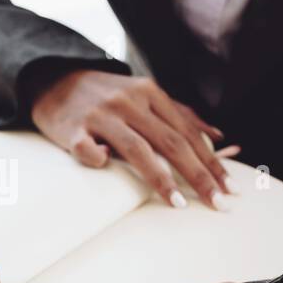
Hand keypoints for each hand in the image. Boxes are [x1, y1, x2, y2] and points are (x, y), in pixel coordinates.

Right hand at [30, 70, 238, 209]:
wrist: (53, 80)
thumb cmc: (105, 96)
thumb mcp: (144, 95)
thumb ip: (180, 114)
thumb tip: (217, 136)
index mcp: (150, 94)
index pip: (187, 134)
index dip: (211, 162)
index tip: (230, 189)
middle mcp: (129, 102)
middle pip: (170, 142)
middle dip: (198, 175)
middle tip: (218, 202)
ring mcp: (100, 115)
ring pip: (136, 148)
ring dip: (160, 178)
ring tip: (179, 203)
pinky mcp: (73, 129)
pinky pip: (87, 148)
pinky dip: (97, 158)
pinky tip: (105, 166)